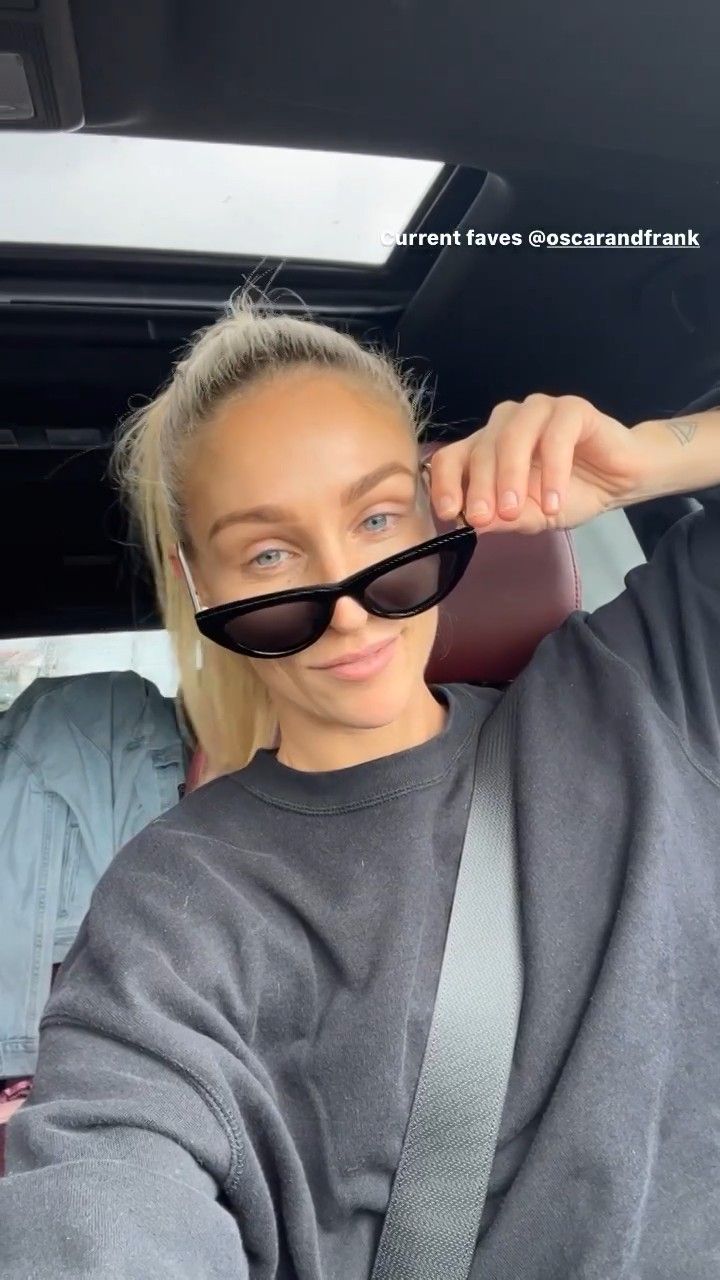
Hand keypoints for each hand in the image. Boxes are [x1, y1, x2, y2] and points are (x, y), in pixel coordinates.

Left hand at [427, 393, 642, 533]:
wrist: (620, 481)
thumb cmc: (570, 494)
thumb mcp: (532, 517)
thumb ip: (504, 519)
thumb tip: (474, 525)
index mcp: (487, 447)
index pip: (451, 458)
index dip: (446, 484)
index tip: (450, 514)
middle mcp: (506, 424)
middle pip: (481, 450)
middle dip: (480, 488)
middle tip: (483, 519)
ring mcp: (537, 412)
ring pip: (511, 437)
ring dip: (509, 476)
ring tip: (514, 511)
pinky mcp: (571, 409)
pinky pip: (555, 437)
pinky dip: (551, 471)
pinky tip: (553, 501)